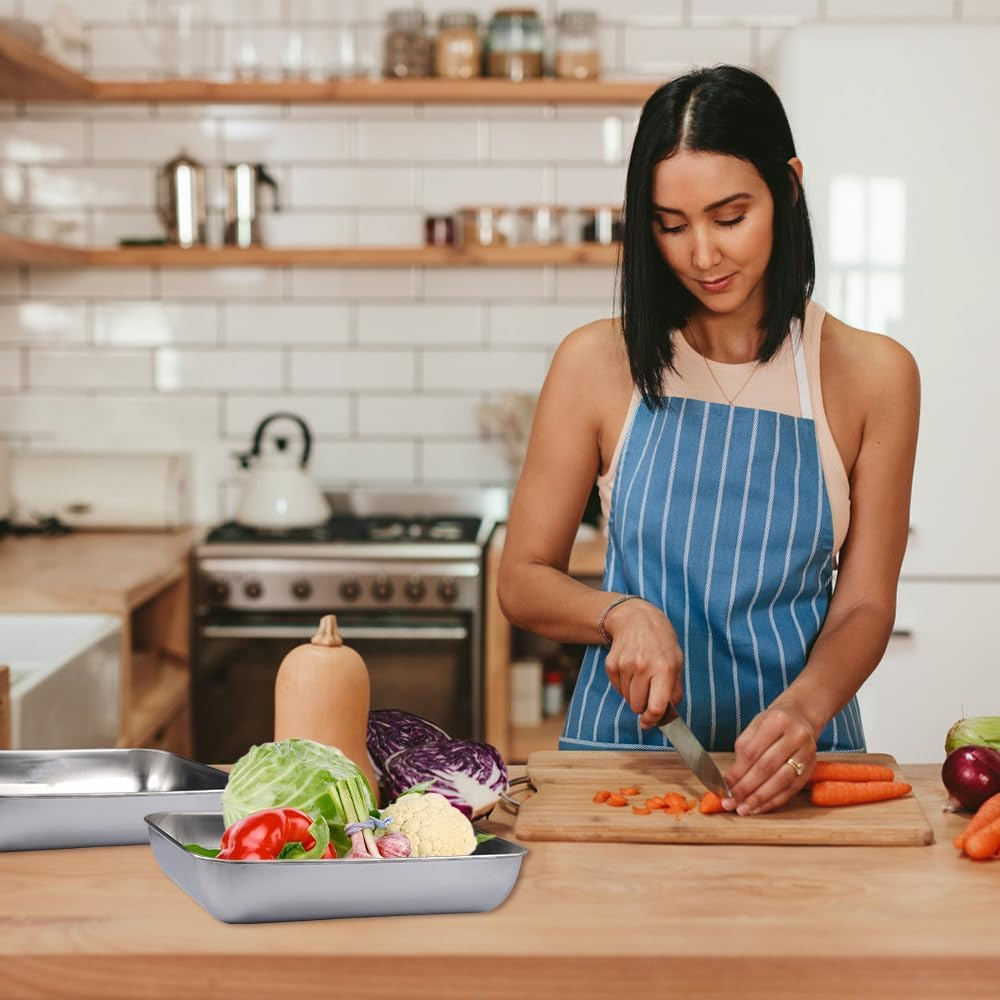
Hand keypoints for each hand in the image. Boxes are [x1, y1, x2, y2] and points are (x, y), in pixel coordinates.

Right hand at [602, 598, 683, 727]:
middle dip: (644, 706)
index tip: (650, 723)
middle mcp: (643, 667)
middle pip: (638, 706)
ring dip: (634, 695)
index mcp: (664, 668)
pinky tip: (631, 671)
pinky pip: (618, 688)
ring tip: (641, 677)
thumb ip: (675, 689)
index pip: (656, 706)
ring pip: (627, 698)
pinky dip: (625, 686)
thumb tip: (669, 712)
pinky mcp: (611, 665)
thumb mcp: (677, 661)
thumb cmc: (660, 640)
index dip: (653, 720)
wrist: (635, 619)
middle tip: (649, 694)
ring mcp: (625, 666)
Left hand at [722, 702, 816, 814]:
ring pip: (781, 781)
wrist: (801, 717)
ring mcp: (806, 754)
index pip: (753, 751)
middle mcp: (796, 736)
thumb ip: (743, 750)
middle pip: (767, 767)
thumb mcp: (755, 726)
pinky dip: (773, 801)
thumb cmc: (773, 722)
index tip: (725, 785)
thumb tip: (731, 779)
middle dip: (746, 788)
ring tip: (744, 809)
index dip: (738, 771)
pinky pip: (791, 790)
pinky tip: (759, 807)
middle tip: (731, 802)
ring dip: (759, 799)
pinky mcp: (810, 769)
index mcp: (777, 721)